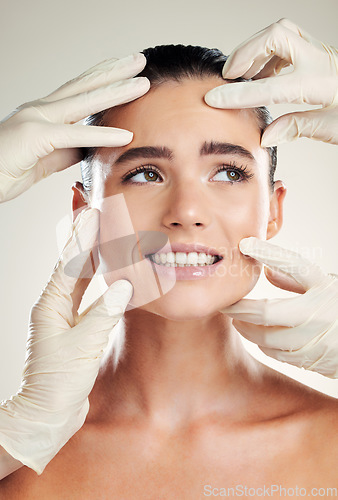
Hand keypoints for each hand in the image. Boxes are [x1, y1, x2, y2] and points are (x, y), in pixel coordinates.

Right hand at [0, 53, 149, 201]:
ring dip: (115, 92)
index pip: (78, 90)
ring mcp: (36, 120)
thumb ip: (66, 150)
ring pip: (83, 102)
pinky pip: (74, 136)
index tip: (125, 71)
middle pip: (84, 86)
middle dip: (114, 72)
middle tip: (139, 60)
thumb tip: (89, 148)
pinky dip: (102, 135)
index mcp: (43, 114)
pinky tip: (127, 134)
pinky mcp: (34, 137)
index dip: (102, 78)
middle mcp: (40, 110)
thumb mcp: (45, 158)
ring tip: (141, 84)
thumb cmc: (6, 170)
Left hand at [0, 207, 132, 475]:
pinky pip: (92, 299)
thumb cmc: (58, 383)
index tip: (92, 213)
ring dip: (95, 260)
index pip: (70, 264)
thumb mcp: (82, 346)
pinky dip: (103, 286)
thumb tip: (124, 286)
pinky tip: (113, 276)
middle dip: (87, 240)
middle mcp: (56, 307)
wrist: (48, 414)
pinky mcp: (78, 329)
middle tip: (98, 215)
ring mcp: (66, 318)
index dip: (83, 237)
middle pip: (75, 266)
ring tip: (106, 237)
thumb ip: (104, 314)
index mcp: (51, 306)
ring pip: (83, 281)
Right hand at [204, 18, 337, 145]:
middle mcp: (323, 60)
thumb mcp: (334, 129)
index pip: (273, 87)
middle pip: (277, 35)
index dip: (239, 94)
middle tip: (230, 75)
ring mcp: (322, 53)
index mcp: (324, 83)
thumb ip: (299, 127)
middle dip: (247, 52)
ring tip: (243, 76)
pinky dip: (269, 56)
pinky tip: (264, 76)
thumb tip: (266, 134)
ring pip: (281, 33)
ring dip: (256, 51)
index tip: (215, 98)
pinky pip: (288, 43)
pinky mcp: (320, 53)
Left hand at [220, 237, 337, 377]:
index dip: (268, 252)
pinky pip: (281, 355)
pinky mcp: (316, 361)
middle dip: (240, 310)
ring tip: (239, 323)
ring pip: (268, 339)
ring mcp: (317, 341)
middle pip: (265, 314)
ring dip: (249, 331)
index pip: (292, 264)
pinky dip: (266, 346)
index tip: (246, 244)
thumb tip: (265, 270)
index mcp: (324, 288)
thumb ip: (294, 277)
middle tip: (226, 305)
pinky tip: (261, 339)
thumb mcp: (325, 285)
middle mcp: (320, 313)